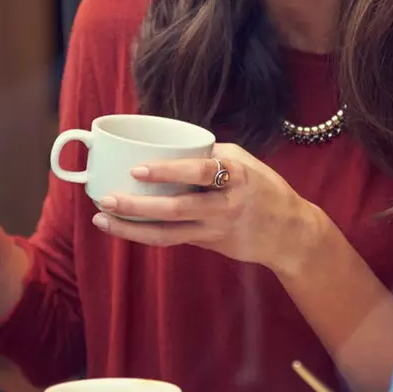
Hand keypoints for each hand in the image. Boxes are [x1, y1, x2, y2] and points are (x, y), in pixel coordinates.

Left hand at [90, 144, 330, 276]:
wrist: (289, 233)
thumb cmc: (264, 188)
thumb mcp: (245, 162)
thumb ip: (210, 155)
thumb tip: (171, 146)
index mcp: (236, 176)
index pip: (199, 172)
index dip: (167, 172)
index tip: (137, 169)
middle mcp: (226, 205)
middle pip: (176, 209)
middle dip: (137, 206)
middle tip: (107, 198)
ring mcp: (216, 230)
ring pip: (168, 234)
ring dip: (132, 228)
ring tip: (103, 219)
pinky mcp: (209, 245)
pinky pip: (172, 240)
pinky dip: (145, 234)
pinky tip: (123, 228)